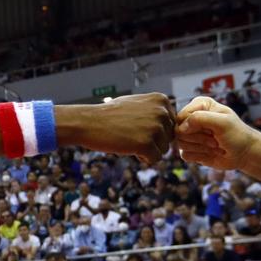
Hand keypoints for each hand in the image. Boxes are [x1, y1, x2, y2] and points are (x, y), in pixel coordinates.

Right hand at [57, 94, 174, 161]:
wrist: (89, 122)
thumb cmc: (110, 114)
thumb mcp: (137, 103)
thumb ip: (155, 110)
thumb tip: (171, 123)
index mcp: (162, 100)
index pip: (171, 124)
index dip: (155, 131)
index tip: (137, 127)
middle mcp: (162, 112)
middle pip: (169, 137)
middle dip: (153, 141)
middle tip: (132, 136)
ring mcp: (155, 128)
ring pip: (164, 149)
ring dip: (148, 150)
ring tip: (129, 141)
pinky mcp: (147, 144)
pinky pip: (155, 159)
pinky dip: (143, 158)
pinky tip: (129, 149)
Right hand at [174, 97, 260, 170]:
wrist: (244, 154)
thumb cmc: (237, 135)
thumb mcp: (222, 122)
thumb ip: (200, 118)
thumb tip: (180, 128)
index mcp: (200, 105)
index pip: (182, 116)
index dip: (193, 126)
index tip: (212, 129)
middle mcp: (193, 118)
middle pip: (179, 131)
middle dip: (199, 138)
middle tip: (215, 138)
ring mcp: (191, 134)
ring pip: (181, 144)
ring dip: (201, 147)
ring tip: (215, 145)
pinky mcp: (191, 149)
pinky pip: (184, 155)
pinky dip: (199, 156)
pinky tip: (210, 153)